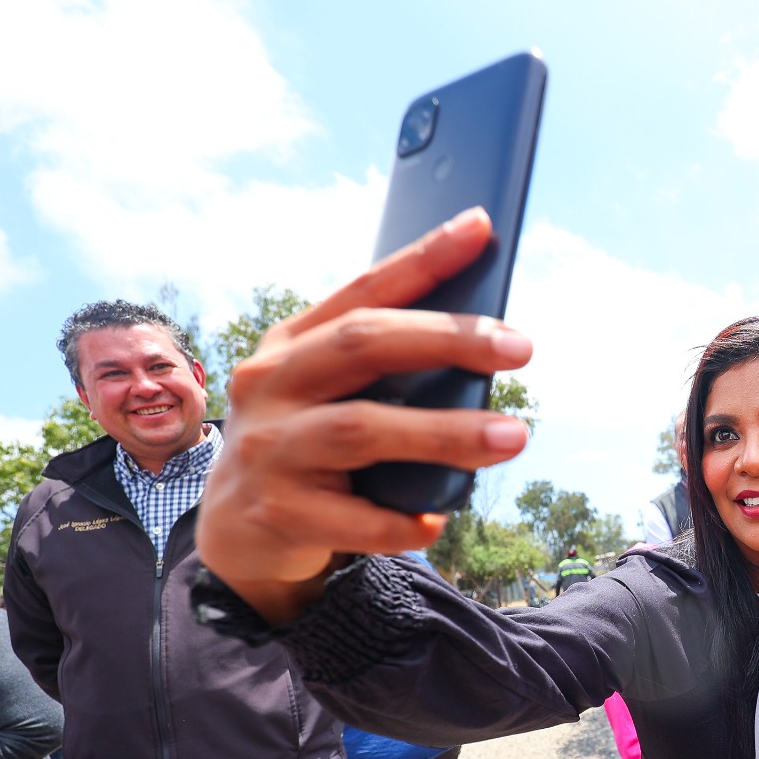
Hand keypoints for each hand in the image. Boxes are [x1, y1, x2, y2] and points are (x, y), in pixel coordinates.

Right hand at [196, 208, 532, 608]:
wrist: (238, 531)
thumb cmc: (310, 445)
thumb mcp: (329, 394)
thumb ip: (384, 370)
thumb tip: (484, 344)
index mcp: (291, 344)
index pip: (364, 290)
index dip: (424, 258)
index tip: (482, 227)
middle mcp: (272, 386)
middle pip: (364, 345)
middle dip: (447, 340)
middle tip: (520, 347)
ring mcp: (269, 449)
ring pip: (362, 429)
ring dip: (445, 432)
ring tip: (513, 436)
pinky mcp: (278, 512)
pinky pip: (353, 519)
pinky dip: (400, 520)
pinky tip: (438, 520)